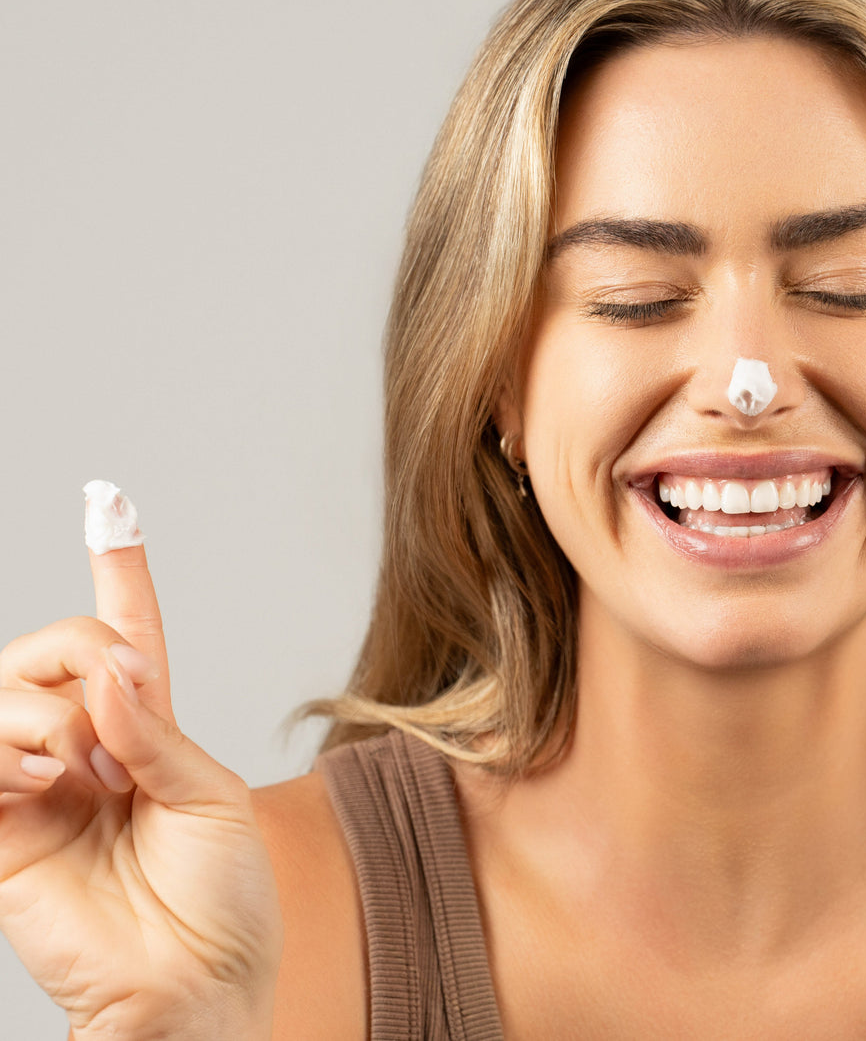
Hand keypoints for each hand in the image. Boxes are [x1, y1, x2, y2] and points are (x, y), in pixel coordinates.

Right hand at [0, 541, 282, 1038]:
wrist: (198, 983)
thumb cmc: (223, 893)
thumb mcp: (209, 792)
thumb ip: (153, 729)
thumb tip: (106, 672)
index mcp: (150, 726)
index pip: (125, 632)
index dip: (117, 569)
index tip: (109, 503)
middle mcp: (89, 744)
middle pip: (57, 646)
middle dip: (88, 655)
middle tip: (125, 714)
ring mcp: (35, 782)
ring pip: (8, 689)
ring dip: (55, 712)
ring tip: (92, 773)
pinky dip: (8, 747)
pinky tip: (48, 781)